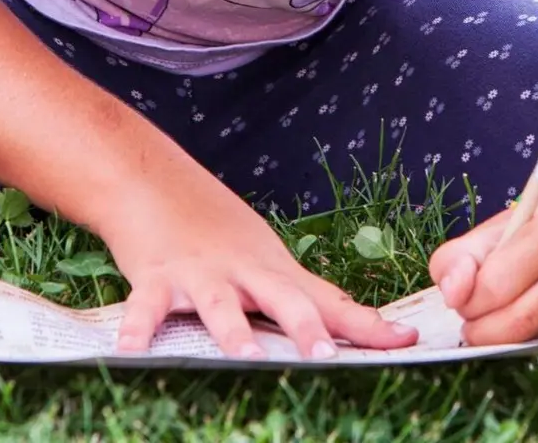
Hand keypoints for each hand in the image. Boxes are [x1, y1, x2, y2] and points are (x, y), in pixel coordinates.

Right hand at [100, 177, 419, 358]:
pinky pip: (145, 307)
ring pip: (218, 305)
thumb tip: (372, 333)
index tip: (406, 342)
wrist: (150, 179)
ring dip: (232, 330)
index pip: (329, 302)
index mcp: (274, 273)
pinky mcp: (154, 276)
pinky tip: (131, 351)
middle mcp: (243, 274)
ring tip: (247, 356)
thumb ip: (314, 301)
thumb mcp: (268, 261)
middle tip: (326, 358)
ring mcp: (199, 274)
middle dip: (306, 329)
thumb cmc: (216, 229)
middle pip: (282, 300)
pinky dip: (137, 329)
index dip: (367, 324)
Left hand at [429, 195, 537, 345]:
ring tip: (493, 323)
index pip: (495, 287)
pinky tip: (522, 325)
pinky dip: (529, 341)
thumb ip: (456, 260)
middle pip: (520, 321)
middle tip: (471, 325)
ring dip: (505, 340)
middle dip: (483, 332)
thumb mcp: (488, 234)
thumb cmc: (528, 232)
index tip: (460, 302)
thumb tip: (453, 297)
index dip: (467, 304)